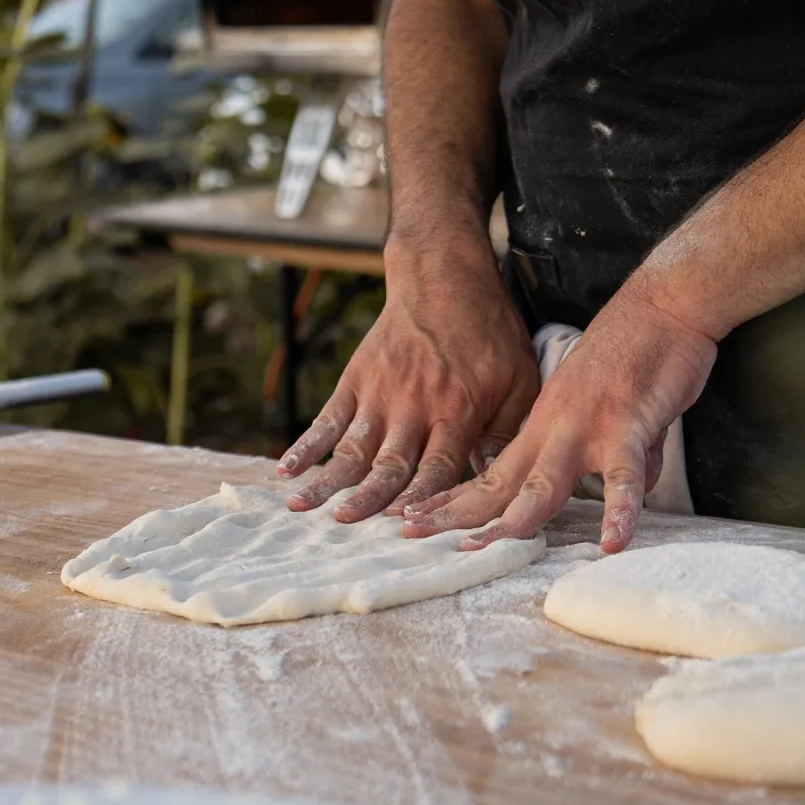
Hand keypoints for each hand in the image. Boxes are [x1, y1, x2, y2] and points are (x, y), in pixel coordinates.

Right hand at [277, 243, 539, 521]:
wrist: (444, 279)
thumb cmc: (489, 334)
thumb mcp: (519, 381)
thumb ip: (507, 432)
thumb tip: (502, 482)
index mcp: (457, 411)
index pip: (437, 467)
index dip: (421, 498)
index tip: (405, 526)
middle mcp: (414, 406)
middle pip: (388, 463)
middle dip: (367, 497)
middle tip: (346, 525)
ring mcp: (380, 393)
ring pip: (351, 448)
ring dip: (327, 480)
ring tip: (303, 508)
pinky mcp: (356, 380)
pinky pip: (327, 419)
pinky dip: (305, 445)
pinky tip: (285, 470)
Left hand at [401, 278, 718, 552]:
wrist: (661, 305)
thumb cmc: (631, 357)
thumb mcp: (600, 410)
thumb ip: (608, 454)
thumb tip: (627, 488)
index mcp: (539, 428)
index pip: (484, 474)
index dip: (449, 500)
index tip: (412, 521)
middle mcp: (552, 430)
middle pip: (497, 485)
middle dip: (456, 514)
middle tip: (413, 537)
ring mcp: (586, 428)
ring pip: (544, 484)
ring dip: (516, 519)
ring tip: (489, 548)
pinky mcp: (627, 426)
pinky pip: (622, 477)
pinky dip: (619, 510)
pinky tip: (613, 542)